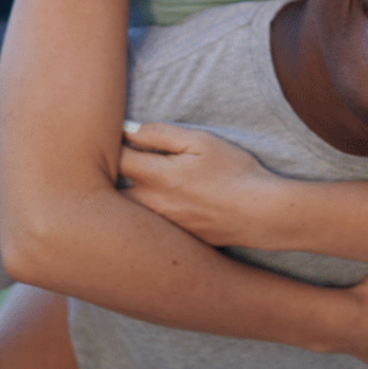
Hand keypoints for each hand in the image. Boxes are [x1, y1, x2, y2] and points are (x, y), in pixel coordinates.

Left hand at [120, 122, 279, 244]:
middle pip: (111, 190)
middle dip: (106, 174)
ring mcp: (160, 226)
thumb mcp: (200, 142)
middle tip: (110, 158)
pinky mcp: (172, 239)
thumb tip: (128, 129)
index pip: (114, 157)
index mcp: (155, 177)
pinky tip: (155, 205)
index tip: (111, 134)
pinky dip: (140, 215)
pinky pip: (145, 226)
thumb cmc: (234, 171)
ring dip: (121, 196)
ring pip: (125, 211)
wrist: (260, 213)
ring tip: (126, 181)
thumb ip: (160, 134)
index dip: (109, 143)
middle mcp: (151, 205)